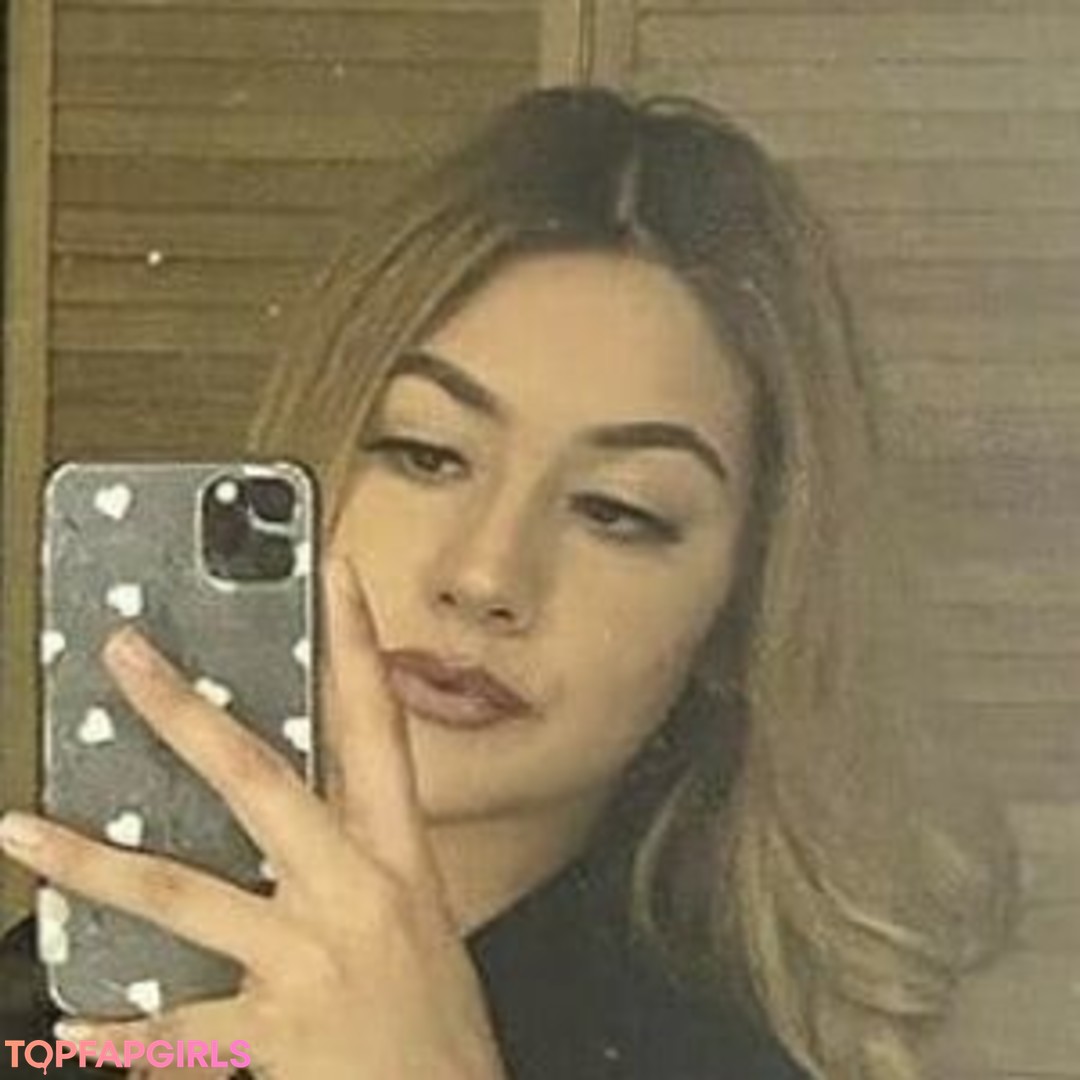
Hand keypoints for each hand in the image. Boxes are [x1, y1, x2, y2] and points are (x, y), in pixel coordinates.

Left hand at [0, 559, 506, 1079]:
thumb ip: (355, 867)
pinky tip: (72, 1022)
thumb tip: (281, 832)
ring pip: (182, 892)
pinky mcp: (274, 1034)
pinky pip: (174, 1029)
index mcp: (398, 856)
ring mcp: (309, 958)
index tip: (336, 576)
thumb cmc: (439, 1023)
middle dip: (186, 712)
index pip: (377, 725)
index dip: (359, 645)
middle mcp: (352, 890)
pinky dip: (118, 1030)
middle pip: (258, 778)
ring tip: (24, 829)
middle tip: (127, 657)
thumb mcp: (416, 920)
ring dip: (92, 862)